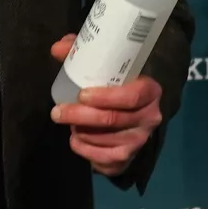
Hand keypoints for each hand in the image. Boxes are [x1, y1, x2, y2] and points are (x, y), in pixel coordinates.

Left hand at [50, 34, 163, 176]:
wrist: (139, 110)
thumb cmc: (120, 83)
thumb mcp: (108, 65)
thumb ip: (84, 53)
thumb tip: (57, 49)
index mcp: (150, 90)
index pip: (131, 96)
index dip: (105, 97)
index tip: (81, 94)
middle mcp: (150, 117)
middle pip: (113, 120)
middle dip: (80, 116)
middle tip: (57, 112)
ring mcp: (140, 140)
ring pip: (105, 140)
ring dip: (81, 133)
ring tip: (68, 123)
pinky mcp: (129, 158)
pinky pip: (104, 159)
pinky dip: (85, 150)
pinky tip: (76, 140)